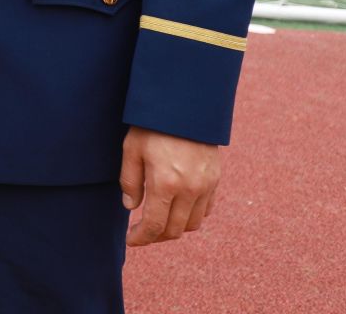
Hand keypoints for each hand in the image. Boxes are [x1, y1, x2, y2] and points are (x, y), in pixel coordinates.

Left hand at [121, 127, 221, 245]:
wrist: (185, 105)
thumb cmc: (152, 125)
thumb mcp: (131, 149)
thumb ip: (130, 181)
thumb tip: (131, 208)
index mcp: (166, 184)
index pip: (155, 225)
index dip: (141, 238)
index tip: (130, 240)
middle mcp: (190, 189)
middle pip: (175, 230)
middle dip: (156, 236)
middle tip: (141, 232)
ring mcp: (206, 186)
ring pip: (193, 224)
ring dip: (175, 228)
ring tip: (158, 220)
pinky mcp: (215, 180)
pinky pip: (206, 209)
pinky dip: (191, 216)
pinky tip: (177, 208)